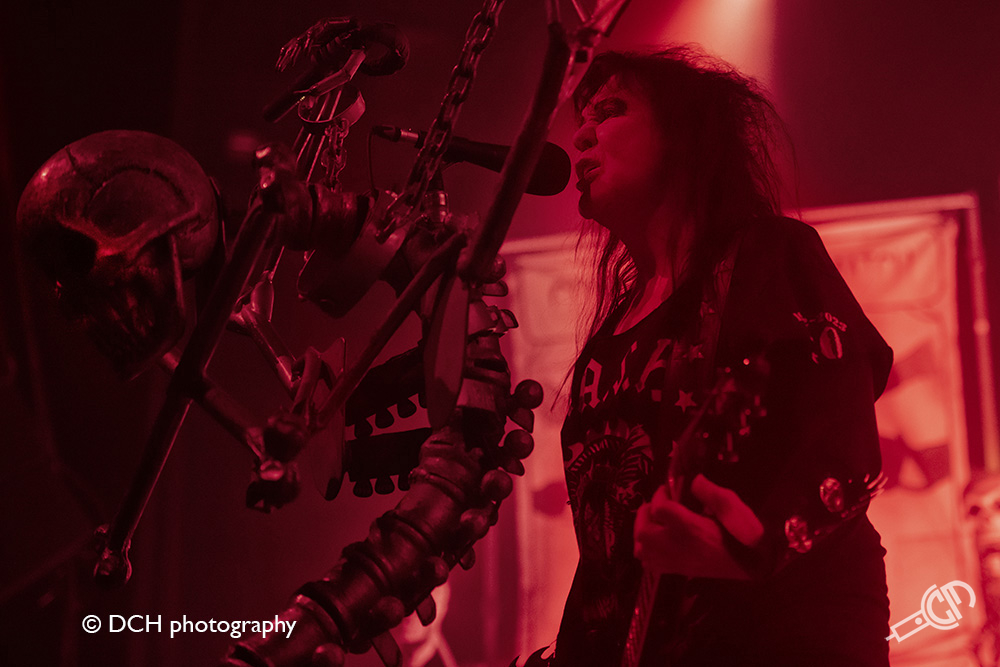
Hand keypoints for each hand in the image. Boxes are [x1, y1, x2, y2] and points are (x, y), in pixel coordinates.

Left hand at [633, 474, 763, 578]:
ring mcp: (672, 561)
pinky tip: (659, 541)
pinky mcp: (673, 571)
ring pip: (641, 547)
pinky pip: (647, 562)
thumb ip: (710, 492)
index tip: (668, 490)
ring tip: (657, 522)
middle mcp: (675, 546)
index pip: (659, 508)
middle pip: (643, 530)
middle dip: (647, 512)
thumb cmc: (739, 533)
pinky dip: (647, 550)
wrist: (747, 564)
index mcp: (689, 527)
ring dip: (644, 531)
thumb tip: (693, 480)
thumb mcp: (730, 506)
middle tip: (659, 505)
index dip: (660, 495)